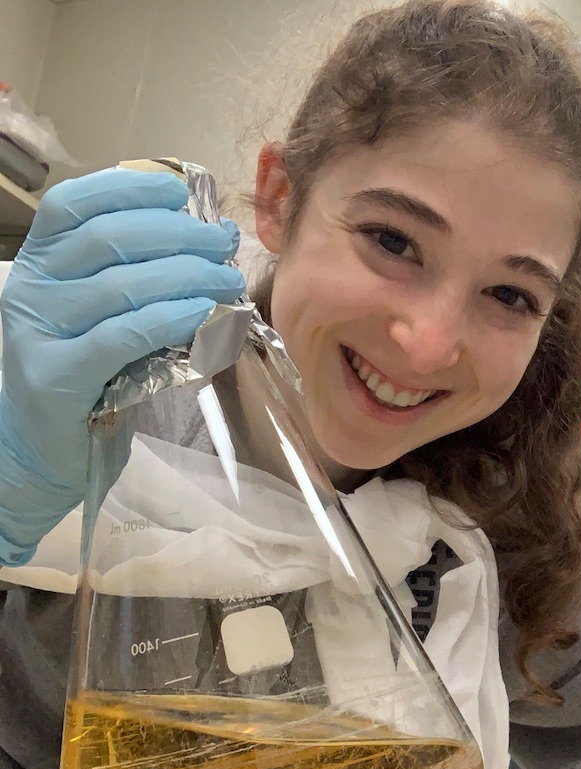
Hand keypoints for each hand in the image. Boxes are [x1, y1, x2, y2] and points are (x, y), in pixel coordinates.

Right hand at [0, 167, 245, 564]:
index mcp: (41, 262)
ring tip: (228, 280)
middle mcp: (32, 288)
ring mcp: (40, 333)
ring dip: (187, 276)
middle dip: (178, 234)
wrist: (49, 449)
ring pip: (121, 286)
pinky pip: (123, 336)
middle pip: (108, 239)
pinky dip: (170, 319)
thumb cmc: (92, 376)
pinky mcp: (58, 377)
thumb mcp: (107, 315)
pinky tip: (205, 313)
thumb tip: (204, 242)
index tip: (181, 193)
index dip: (129, 189)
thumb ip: (136, 277)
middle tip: (225, 243)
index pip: (75, 204)